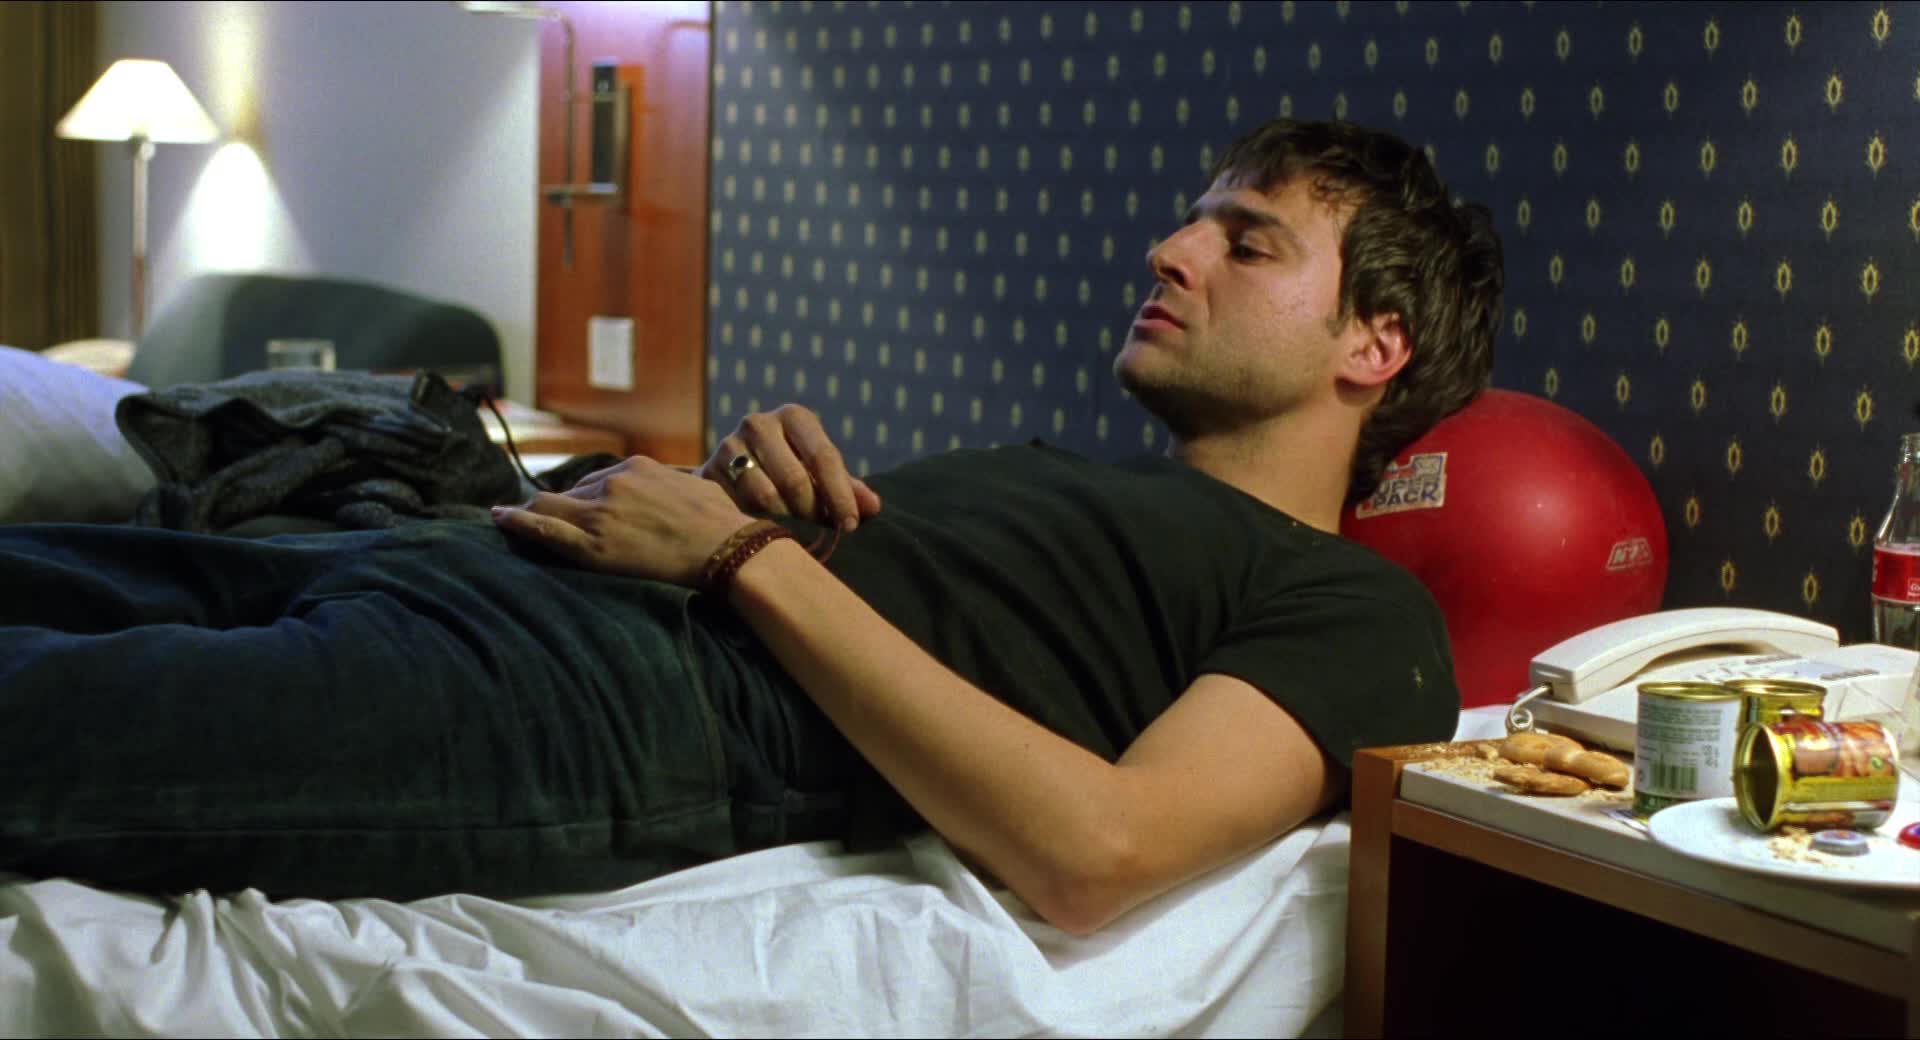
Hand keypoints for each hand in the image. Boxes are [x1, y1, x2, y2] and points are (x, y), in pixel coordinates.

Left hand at [491, 455, 751, 586]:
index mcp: (638, 468)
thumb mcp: (698, 489)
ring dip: (532, 511)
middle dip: (560, 505)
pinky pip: (543, 529)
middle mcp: (614, 484)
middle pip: (570, 491)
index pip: (598, 480)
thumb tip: (680, 487)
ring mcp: (600, 514)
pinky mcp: (592, 545)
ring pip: (550, 506)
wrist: (728, 548)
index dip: (588, 496)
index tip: (583, 508)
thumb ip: (675, 485)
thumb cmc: (723, 523)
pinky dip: (516, 522)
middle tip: (549, 517)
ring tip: (511, 518)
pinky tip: (498, 519)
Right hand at [697, 404, 880, 530]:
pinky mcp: (706, 473)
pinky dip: (758, 525)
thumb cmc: (791, 472)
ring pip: (764, 497)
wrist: (732, 473)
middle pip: (794, 479)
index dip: (840, 496)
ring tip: (798, 536)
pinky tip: (768, 536)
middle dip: (813, 513)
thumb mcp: (819, 474)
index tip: (850, 526)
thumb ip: (847, 488)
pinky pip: (737, 509)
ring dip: (786, 523)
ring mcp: (728, 446)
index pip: (824, 456)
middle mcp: (759, 423)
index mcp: (794, 417)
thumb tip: (873, 507)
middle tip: (822, 536)